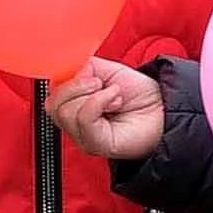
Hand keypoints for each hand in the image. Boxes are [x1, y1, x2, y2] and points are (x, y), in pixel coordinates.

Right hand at [47, 57, 165, 160]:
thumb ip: (81, 67)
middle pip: (52, 104)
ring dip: (92, 95)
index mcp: (74, 104)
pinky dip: (99, 101)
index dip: (64, 78)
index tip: (86, 72)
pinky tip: (115, 100)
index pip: (50, 93)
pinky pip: (83, 118)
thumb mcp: (105, 70)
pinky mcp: (95, 144)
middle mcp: (75, 123)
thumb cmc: (139, 94)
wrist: (162, 108)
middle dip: (76, 86)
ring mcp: (84, 136)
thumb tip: (67, 70)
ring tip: (113, 95)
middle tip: (99, 83)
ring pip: (65, 111)